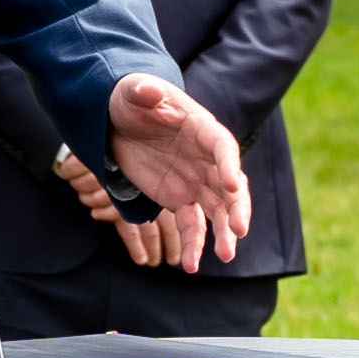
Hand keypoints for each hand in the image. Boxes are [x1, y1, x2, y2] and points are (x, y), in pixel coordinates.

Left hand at [100, 76, 252, 267]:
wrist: (119, 121)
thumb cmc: (130, 100)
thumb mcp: (132, 91)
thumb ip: (142, 92)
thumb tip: (148, 91)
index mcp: (202, 129)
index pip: (223, 148)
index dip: (229, 166)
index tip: (232, 185)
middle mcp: (207, 159)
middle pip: (230, 186)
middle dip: (237, 208)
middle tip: (239, 230)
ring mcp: (196, 182)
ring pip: (217, 212)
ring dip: (223, 234)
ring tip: (226, 256)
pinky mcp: (180, 200)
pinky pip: (191, 225)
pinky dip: (193, 245)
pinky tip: (189, 265)